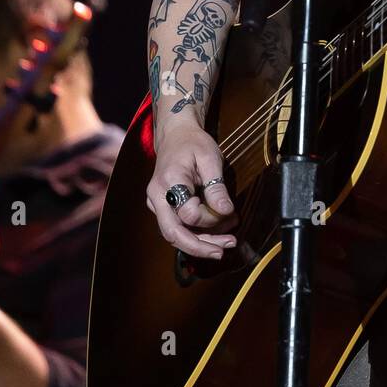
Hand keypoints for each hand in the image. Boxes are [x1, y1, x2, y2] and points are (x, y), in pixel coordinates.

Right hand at [146, 122, 237, 259]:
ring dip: (201, 242)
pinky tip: (218, 234)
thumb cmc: (194, 144)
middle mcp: (157, 197)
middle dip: (200, 246)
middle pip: (173, 233)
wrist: (175, 136)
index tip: (231, 212)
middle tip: (224, 250)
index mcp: (168, 181)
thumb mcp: (210, 158)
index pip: (188, 213)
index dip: (210, 218)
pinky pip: (178, 227)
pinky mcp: (162, 208)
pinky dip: (197, 233)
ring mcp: (156, 204)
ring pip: (175, 234)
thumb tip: (226, 211)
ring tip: (227, 242)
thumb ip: (216, 185)